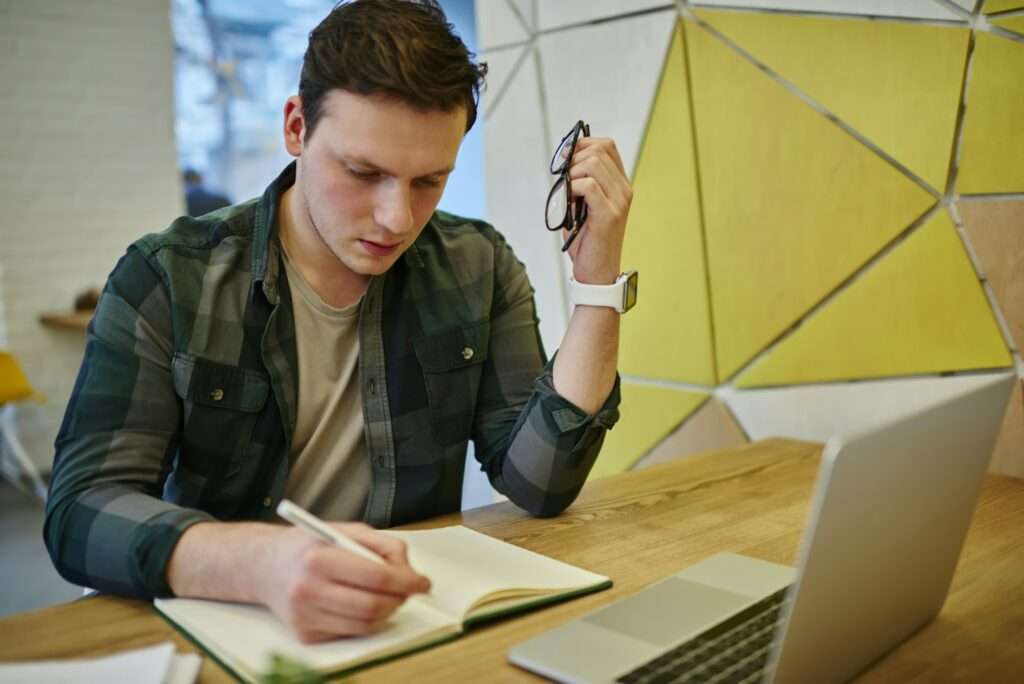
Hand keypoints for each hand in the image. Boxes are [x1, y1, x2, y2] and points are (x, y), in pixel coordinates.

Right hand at [258, 523, 430, 642]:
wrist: (266, 566)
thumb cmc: (311, 545)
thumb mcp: (346, 530)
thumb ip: (382, 545)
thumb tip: (410, 572)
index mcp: (319, 557)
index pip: (377, 576)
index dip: (407, 581)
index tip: (423, 582)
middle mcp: (308, 589)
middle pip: (373, 606)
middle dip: (400, 600)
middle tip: (408, 591)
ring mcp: (304, 616)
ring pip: (364, 625)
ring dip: (386, 612)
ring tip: (388, 597)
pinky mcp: (304, 634)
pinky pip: (349, 632)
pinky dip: (365, 621)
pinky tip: (361, 604)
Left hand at [565, 136, 632, 283]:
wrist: (597, 273)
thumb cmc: (588, 242)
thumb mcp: (583, 206)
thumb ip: (579, 184)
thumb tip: (563, 164)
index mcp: (620, 185)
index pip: (607, 146)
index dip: (583, 144)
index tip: (566, 157)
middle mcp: (624, 190)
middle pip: (598, 151)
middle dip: (573, 159)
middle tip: (563, 179)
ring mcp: (619, 201)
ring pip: (591, 164)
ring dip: (571, 174)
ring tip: (567, 194)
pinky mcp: (609, 214)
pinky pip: (587, 185)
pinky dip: (572, 189)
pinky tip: (569, 203)